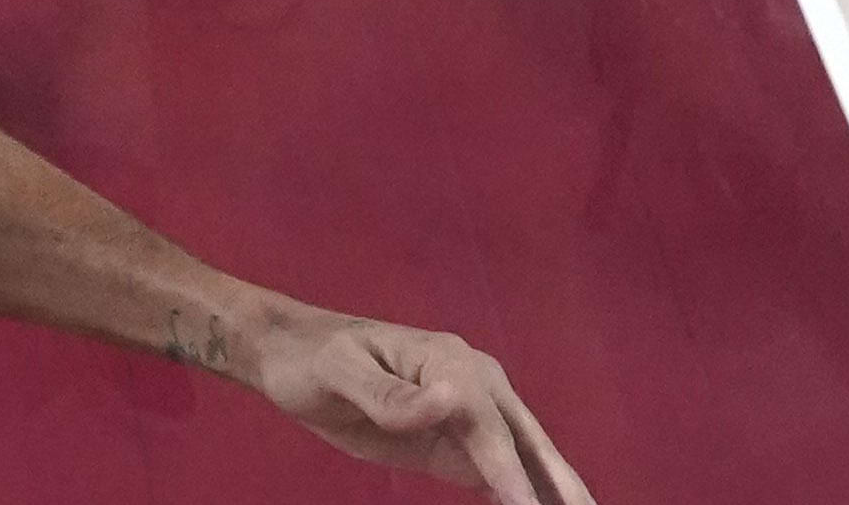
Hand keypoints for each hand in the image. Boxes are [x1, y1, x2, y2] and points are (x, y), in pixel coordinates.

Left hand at [255, 315, 591, 504]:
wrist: (287, 357)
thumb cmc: (309, 359)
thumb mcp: (339, 372)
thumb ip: (391, 394)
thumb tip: (454, 397)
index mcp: (451, 363)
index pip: (492, 430)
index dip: (514, 476)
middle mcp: (473, 384)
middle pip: (527, 442)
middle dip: (561, 484)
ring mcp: (467, 413)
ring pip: (522, 457)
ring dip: (552, 490)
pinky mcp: (452, 440)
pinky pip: (495, 470)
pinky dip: (520, 493)